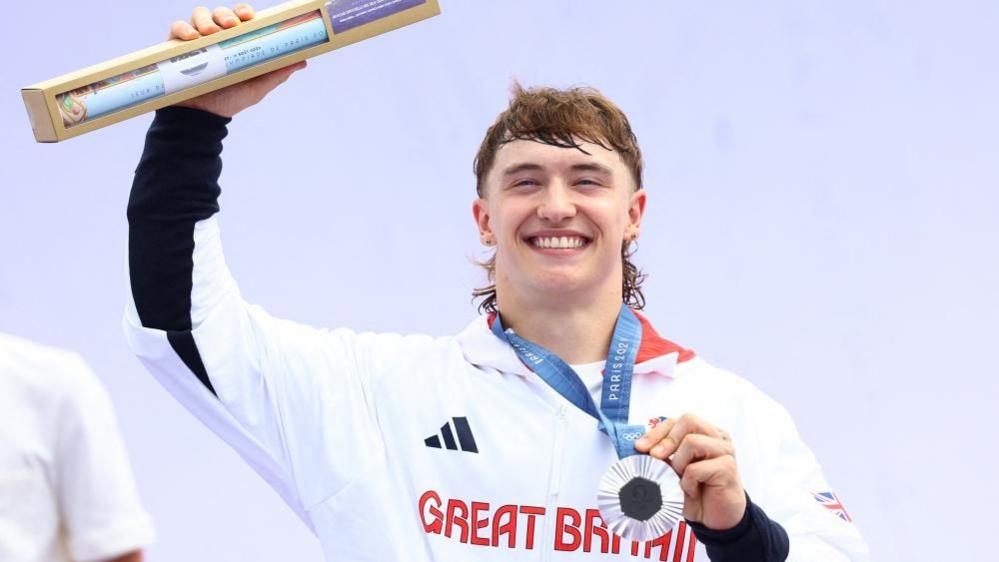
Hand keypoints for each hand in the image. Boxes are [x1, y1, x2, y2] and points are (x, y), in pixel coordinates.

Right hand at [167, 4, 306, 117]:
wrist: (201, 119)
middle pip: (220, 14)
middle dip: (225, 14)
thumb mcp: (256, 87)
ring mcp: (196, 41)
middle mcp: (216, 38)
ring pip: (199, 16)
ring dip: (205, 19)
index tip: (249, 17)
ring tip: (210, 32)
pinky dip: (183, 29)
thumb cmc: (229, 101)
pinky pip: (176, 29)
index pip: (240, 18)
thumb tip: (302, 61)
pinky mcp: (176, 48)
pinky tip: (191, 38)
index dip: (243, 12)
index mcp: (235, 42)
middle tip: (231, 25)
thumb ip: (276, 73)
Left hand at [635, 413, 745, 530]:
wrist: (715, 518)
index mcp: (704, 433)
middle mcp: (717, 437)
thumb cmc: (695, 492)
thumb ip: (662, 457)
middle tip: (654, 457)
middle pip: (689, 420)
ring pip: (692, 441)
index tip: (640, 447)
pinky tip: (693, 492)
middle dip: (667, 440)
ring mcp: (725, 450)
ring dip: (678, 463)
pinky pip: (696, 468)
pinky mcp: (728, 467)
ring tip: (680, 479)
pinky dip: (687, 482)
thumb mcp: (673, 471)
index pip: (677, 421)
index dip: (656, 432)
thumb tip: (640, 448)